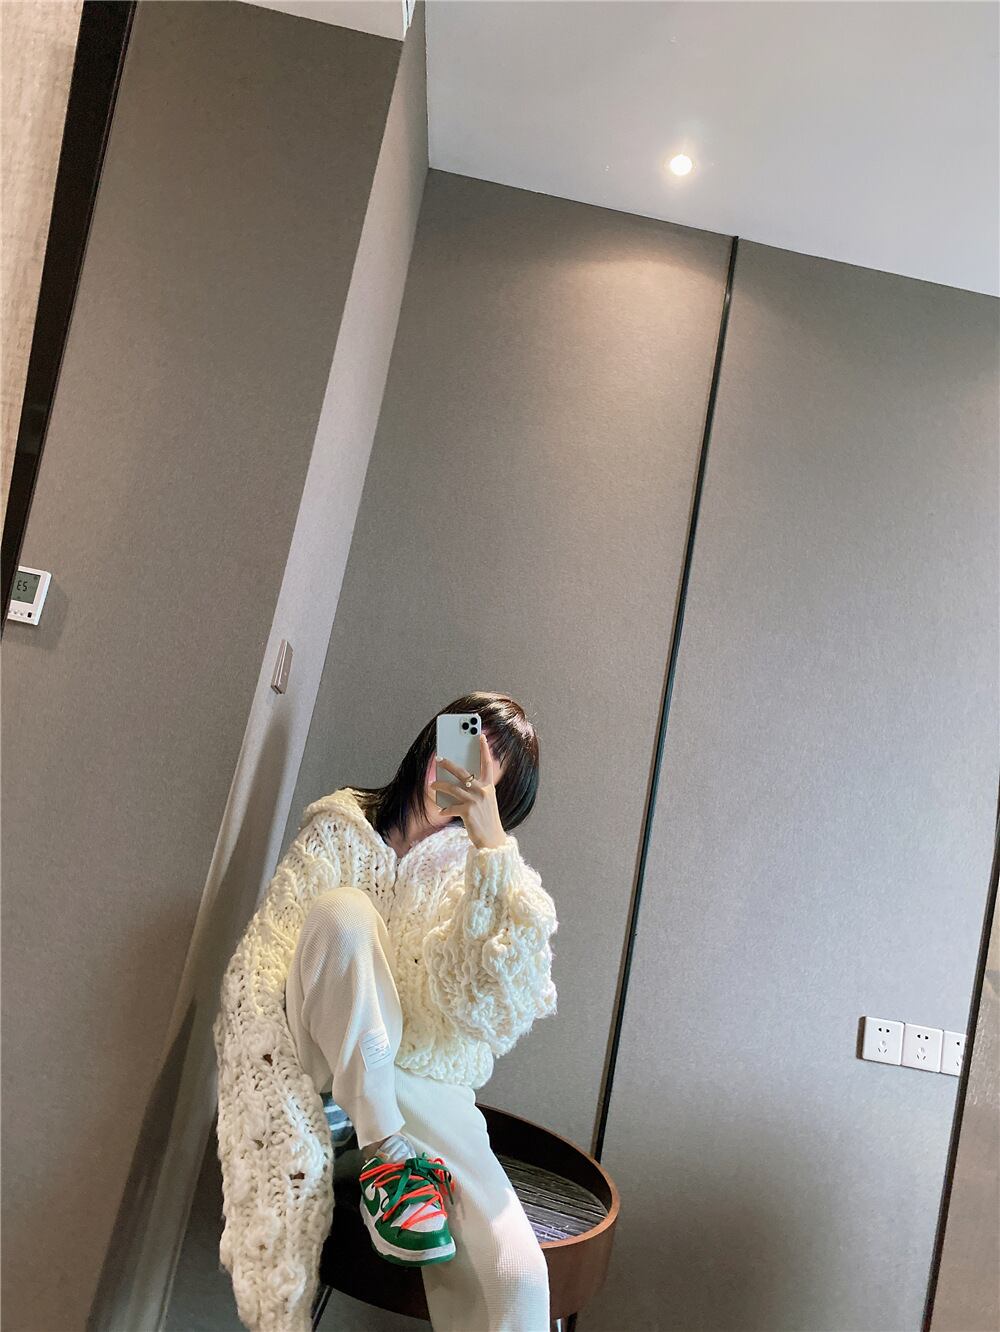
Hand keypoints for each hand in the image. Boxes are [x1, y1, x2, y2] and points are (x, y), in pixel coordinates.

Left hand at [430, 731, 507, 850]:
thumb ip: (474, 790)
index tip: (481, 736)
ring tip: (432, 783)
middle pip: (462, 772)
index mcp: (489, 787)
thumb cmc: (486, 819)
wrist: (492, 840)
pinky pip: (450, 806)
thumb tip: (454, 781)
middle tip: (439, 758)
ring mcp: (475, 801)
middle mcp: (483, 791)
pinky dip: (444, 808)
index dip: (484, 749)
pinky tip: (441, 809)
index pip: (487, 764)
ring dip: (439, 784)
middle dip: (449, 763)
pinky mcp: (467, 812)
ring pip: (452, 787)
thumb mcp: (485, 802)